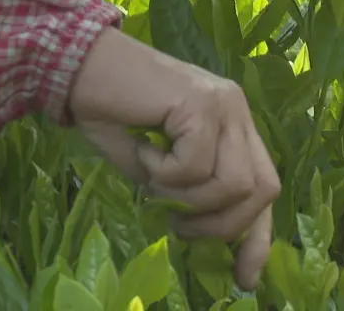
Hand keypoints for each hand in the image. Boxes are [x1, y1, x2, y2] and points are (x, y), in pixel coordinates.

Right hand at [68, 27, 279, 289]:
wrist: (78, 66)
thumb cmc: (111, 113)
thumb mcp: (155, 165)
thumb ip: (187, 190)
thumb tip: (205, 230)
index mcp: (234, 126)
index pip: (265, 186)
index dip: (258, 237)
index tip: (245, 278)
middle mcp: (238, 113)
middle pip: (261, 190)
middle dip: (221, 224)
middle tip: (178, 223)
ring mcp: (225, 105)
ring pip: (232, 183)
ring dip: (186, 197)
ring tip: (153, 177)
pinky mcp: (202, 103)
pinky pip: (194, 166)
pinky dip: (162, 172)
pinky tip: (144, 148)